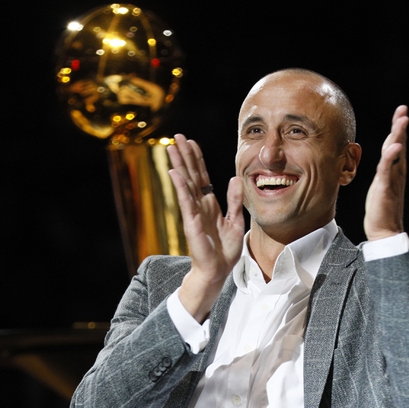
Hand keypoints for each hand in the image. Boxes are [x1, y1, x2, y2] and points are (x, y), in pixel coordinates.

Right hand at [168, 134, 244, 320]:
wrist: (217, 270)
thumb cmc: (224, 250)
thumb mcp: (236, 221)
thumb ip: (235, 200)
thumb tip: (235, 178)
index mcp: (210, 204)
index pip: (202, 176)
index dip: (197, 159)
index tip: (191, 142)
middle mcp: (199, 205)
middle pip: (191, 175)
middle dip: (184, 155)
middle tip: (177, 136)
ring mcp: (193, 212)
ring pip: (185, 183)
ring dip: (179, 164)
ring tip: (172, 147)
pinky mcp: (191, 222)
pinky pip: (186, 201)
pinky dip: (180, 187)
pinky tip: (174, 173)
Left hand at [363, 105, 408, 240]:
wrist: (385, 231)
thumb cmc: (381, 209)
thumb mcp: (381, 185)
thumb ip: (385, 171)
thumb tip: (386, 159)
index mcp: (394, 171)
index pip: (396, 145)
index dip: (398, 128)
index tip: (401, 112)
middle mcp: (396, 173)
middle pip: (399, 144)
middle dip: (400, 126)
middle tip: (403, 110)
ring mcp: (392, 180)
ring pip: (395, 154)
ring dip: (398, 136)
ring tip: (402, 121)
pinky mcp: (386, 189)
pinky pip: (388, 170)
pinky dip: (391, 157)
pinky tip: (395, 146)